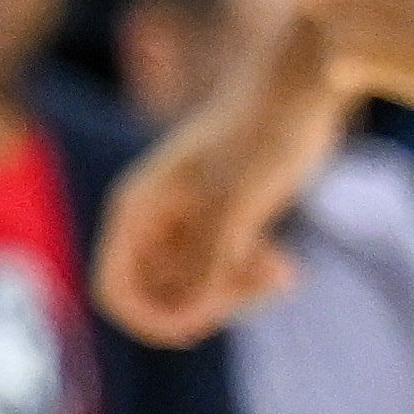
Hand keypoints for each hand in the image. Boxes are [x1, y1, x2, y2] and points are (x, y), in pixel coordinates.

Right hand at [94, 115, 316, 345]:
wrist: (299, 89)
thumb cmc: (261, 138)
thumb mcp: (234, 205)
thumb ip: (205, 262)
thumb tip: (183, 315)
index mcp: (136, 210)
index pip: (114, 290)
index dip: (151, 319)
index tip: (206, 324)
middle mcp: (153, 218)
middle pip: (160, 294)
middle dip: (210, 303)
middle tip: (263, 282)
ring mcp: (186, 220)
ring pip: (194, 285)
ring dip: (236, 293)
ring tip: (285, 273)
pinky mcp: (219, 218)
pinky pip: (220, 270)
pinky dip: (249, 278)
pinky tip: (288, 266)